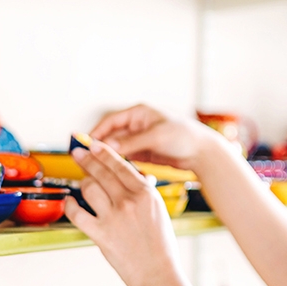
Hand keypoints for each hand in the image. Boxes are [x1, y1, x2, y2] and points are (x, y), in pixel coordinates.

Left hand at [65, 140, 185, 285]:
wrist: (158, 274)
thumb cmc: (161, 247)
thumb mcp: (159, 212)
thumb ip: (145, 193)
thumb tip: (138, 178)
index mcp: (145, 193)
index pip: (120, 165)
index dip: (103, 153)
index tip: (94, 146)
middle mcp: (129, 201)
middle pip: (101, 172)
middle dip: (87, 159)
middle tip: (78, 153)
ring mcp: (113, 217)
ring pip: (89, 188)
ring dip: (83, 182)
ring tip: (81, 182)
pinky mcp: (101, 234)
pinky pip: (78, 213)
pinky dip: (70, 205)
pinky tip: (70, 202)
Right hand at [91, 105, 219, 171]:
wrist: (202, 152)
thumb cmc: (184, 136)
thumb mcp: (156, 137)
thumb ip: (132, 142)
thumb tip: (108, 147)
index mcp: (138, 113)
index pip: (110, 121)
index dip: (96, 132)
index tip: (85, 144)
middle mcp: (137, 125)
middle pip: (111, 136)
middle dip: (100, 147)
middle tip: (87, 159)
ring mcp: (139, 140)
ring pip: (117, 148)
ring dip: (108, 157)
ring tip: (96, 168)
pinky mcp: (144, 153)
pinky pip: (125, 158)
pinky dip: (118, 164)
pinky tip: (112, 172)